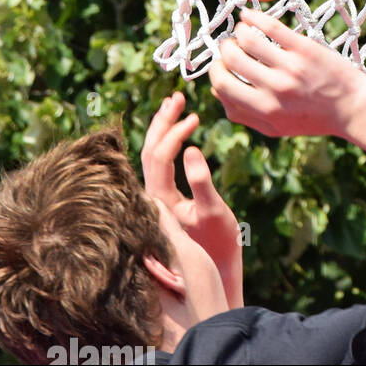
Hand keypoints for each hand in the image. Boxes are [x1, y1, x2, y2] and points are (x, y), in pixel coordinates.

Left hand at [141, 92, 243, 307]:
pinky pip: (159, 163)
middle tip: (177, 96)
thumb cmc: (217, 243)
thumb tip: (190, 149)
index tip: (196, 118)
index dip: (175, 133)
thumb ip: (201, 181)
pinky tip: (176, 131)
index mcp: (159, 200)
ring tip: (175, 104)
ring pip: (152, 156)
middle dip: (162, 121)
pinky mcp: (166, 198)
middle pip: (148, 151)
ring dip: (162, 128)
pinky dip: (167, 142)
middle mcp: (152, 197)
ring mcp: (157, 197)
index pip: (159, 156)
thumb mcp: (213, 211)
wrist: (215, 269)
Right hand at [207, 7, 365, 138]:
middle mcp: (274, 90)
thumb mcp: (275, 127)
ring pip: (246, 40)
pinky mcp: (305, 48)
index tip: (221, 64)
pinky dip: (252, 17)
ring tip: (242, 31)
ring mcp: (290, 67)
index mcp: (263, 110)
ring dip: (238, 32)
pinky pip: (270, 26)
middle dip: (224, 50)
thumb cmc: (313, 118)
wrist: (353, 108)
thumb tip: (216, 90)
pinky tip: (248, 15)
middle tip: (229, 45)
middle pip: (230, 60)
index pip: (221, 86)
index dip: (215, 72)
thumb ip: (244, 114)